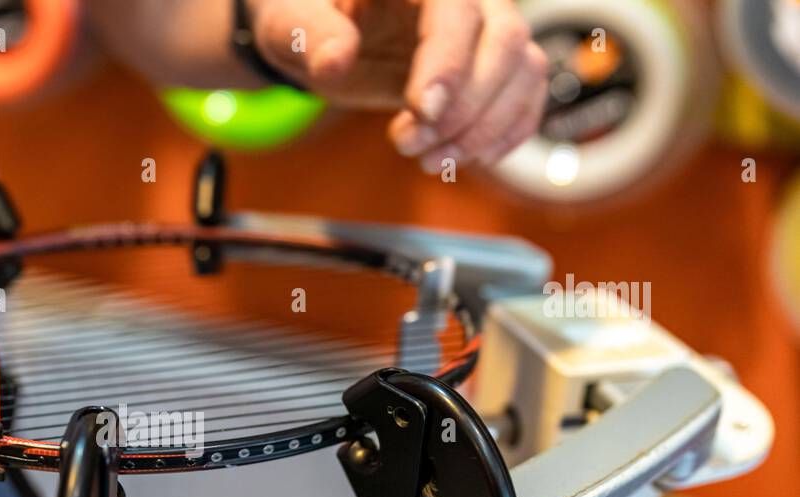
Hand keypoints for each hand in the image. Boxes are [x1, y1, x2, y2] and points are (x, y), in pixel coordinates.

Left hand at [250, 0, 548, 170]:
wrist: (320, 35)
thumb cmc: (307, 19)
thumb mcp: (291, 23)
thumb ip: (311, 36)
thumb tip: (335, 58)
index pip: (455, 11)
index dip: (448, 64)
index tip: (423, 111)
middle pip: (505, 42)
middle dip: (464, 108)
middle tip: (407, 145)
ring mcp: (485, 29)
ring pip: (524, 70)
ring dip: (484, 129)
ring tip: (427, 159)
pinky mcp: (492, 66)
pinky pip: (528, 94)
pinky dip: (503, 134)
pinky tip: (460, 157)